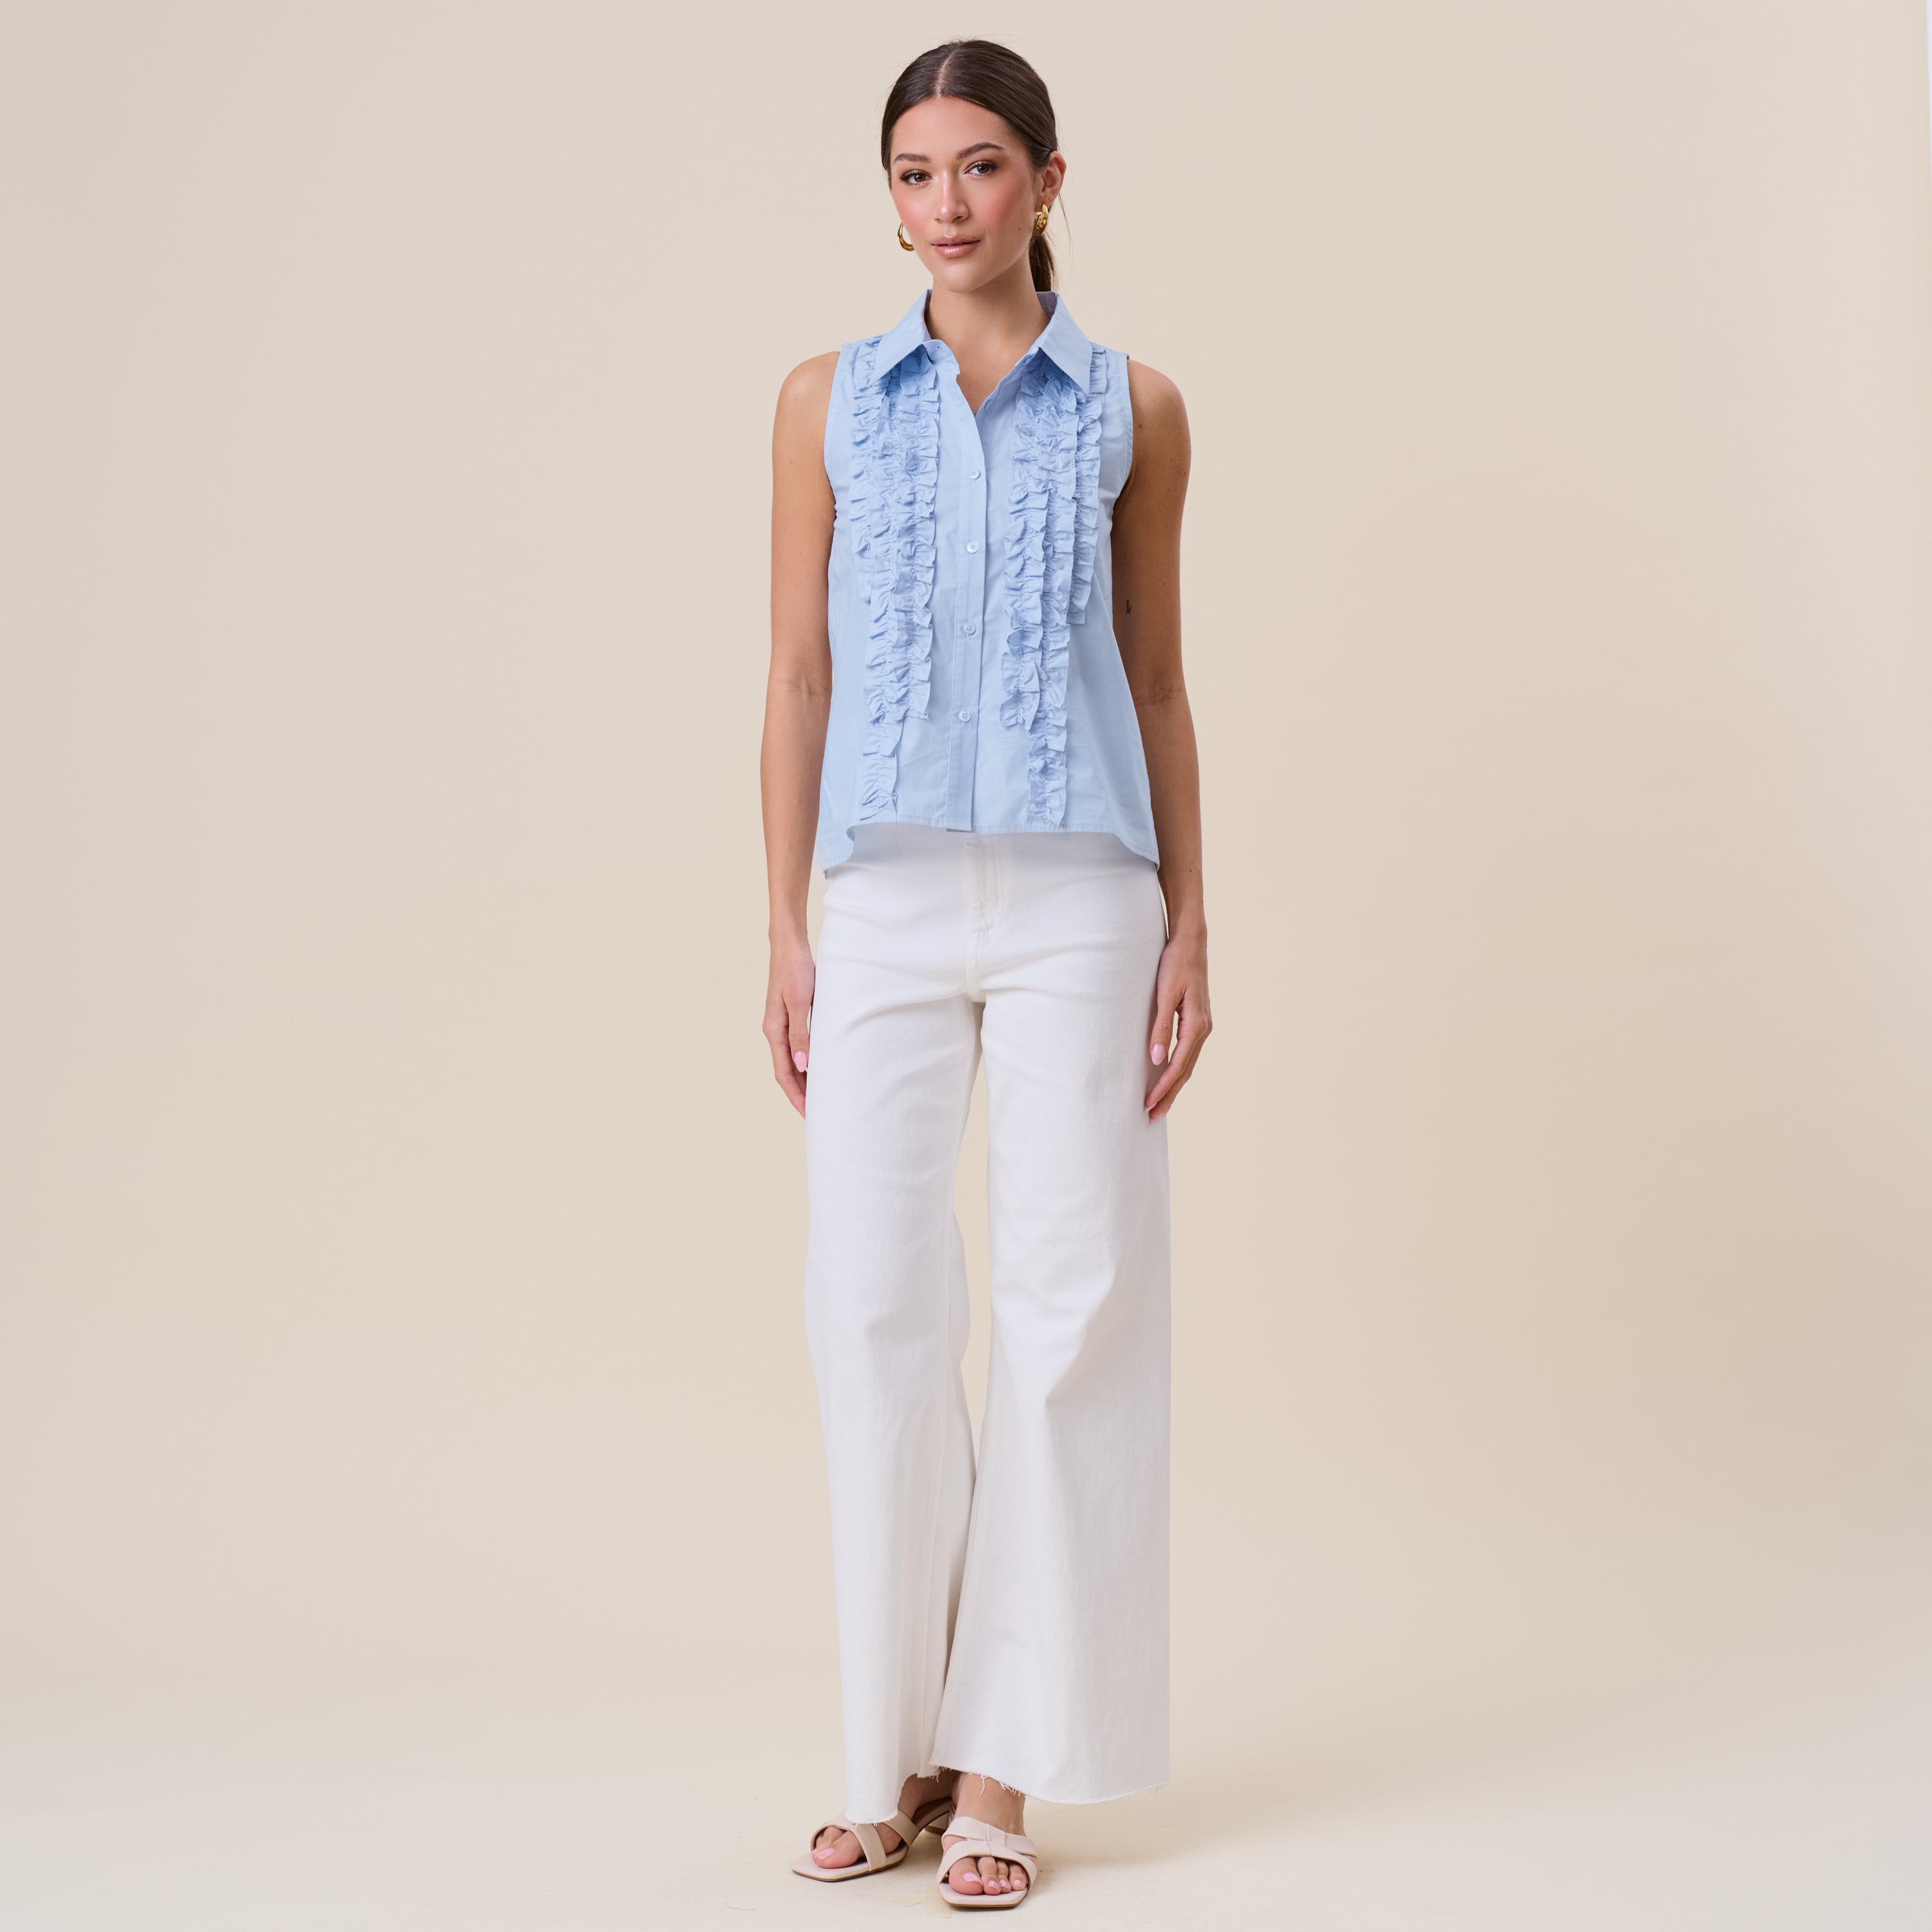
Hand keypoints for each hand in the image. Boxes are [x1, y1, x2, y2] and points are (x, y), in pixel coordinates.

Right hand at [763, 933, 815, 1115]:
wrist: (790, 945)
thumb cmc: (796, 970)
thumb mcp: (801, 1001)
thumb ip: (801, 1033)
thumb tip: (803, 1065)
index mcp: (774, 1030)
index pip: (784, 1073)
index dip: (796, 1095)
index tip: (809, 1115)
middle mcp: (775, 1031)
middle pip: (786, 1071)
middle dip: (800, 1094)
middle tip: (818, 1115)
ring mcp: (782, 1025)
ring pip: (792, 1061)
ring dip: (804, 1080)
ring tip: (820, 1097)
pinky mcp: (791, 1017)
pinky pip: (797, 1047)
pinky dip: (807, 1062)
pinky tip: (819, 1067)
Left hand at [1145, 922, 1210, 1119]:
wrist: (1190, 941)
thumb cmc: (1175, 964)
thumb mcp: (1164, 994)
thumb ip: (1160, 1027)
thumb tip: (1155, 1059)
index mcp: (1196, 1025)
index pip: (1178, 1066)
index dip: (1163, 1088)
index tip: (1148, 1105)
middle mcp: (1203, 1029)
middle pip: (1185, 1071)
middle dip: (1169, 1095)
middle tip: (1151, 1117)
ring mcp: (1202, 1025)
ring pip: (1188, 1064)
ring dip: (1173, 1085)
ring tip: (1159, 1104)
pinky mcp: (1196, 1020)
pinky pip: (1187, 1052)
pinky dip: (1177, 1069)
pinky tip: (1167, 1075)